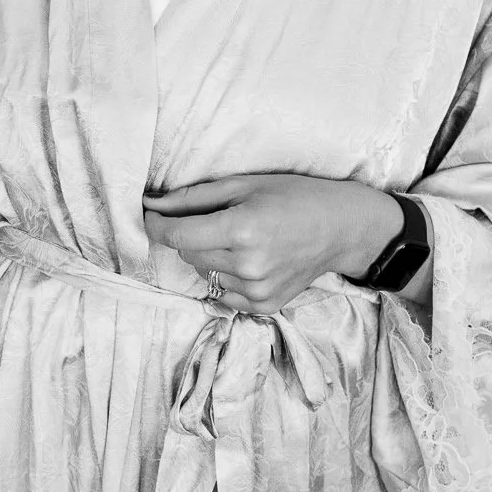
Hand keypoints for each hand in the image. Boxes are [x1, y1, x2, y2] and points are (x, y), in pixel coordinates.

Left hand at [143, 173, 402, 313]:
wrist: (342, 228)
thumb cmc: (294, 197)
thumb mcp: (243, 185)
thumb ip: (192, 198)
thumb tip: (150, 204)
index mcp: (242, 229)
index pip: (177, 235)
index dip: (156, 224)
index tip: (151, 214)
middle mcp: (248, 265)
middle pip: (188, 253)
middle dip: (191, 235)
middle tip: (219, 218)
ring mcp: (257, 290)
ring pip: (204, 273)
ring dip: (210, 256)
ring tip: (241, 238)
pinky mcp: (264, 306)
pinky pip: (223, 293)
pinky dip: (227, 276)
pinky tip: (250, 259)